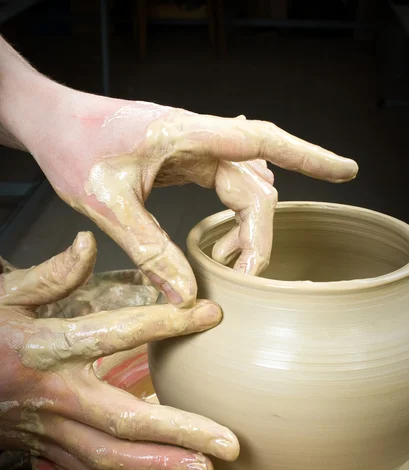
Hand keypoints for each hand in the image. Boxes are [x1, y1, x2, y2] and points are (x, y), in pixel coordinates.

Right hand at [0, 233, 238, 469]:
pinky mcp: (43, 448)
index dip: (164, 323)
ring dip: (162, 467)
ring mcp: (48, 429)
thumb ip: (49, 275)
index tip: (210, 314)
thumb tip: (88, 244)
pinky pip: (88, 469)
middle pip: (123, 421)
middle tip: (230, 444)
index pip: (113, 332)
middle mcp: (52, 394)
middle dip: (180, 434)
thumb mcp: (4, 297)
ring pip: (110, 457)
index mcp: (44, 347)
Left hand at [9, 84, 357, 305]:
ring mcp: (193, 147)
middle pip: (255, 183)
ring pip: (242, 188)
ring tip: (229, 266)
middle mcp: (199, 137)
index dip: (309, 156)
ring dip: (244, 229)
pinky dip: (229, 219)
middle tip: (246, 279)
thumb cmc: (71, 147)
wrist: (49, 122)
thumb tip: (187, 296)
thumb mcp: (106, 203)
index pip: (261, 140)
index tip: (346, 171)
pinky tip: (219, 244)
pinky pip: (222, 188)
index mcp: (186, 133)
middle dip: (258, 234)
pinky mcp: (184, 159)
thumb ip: (148, 249)